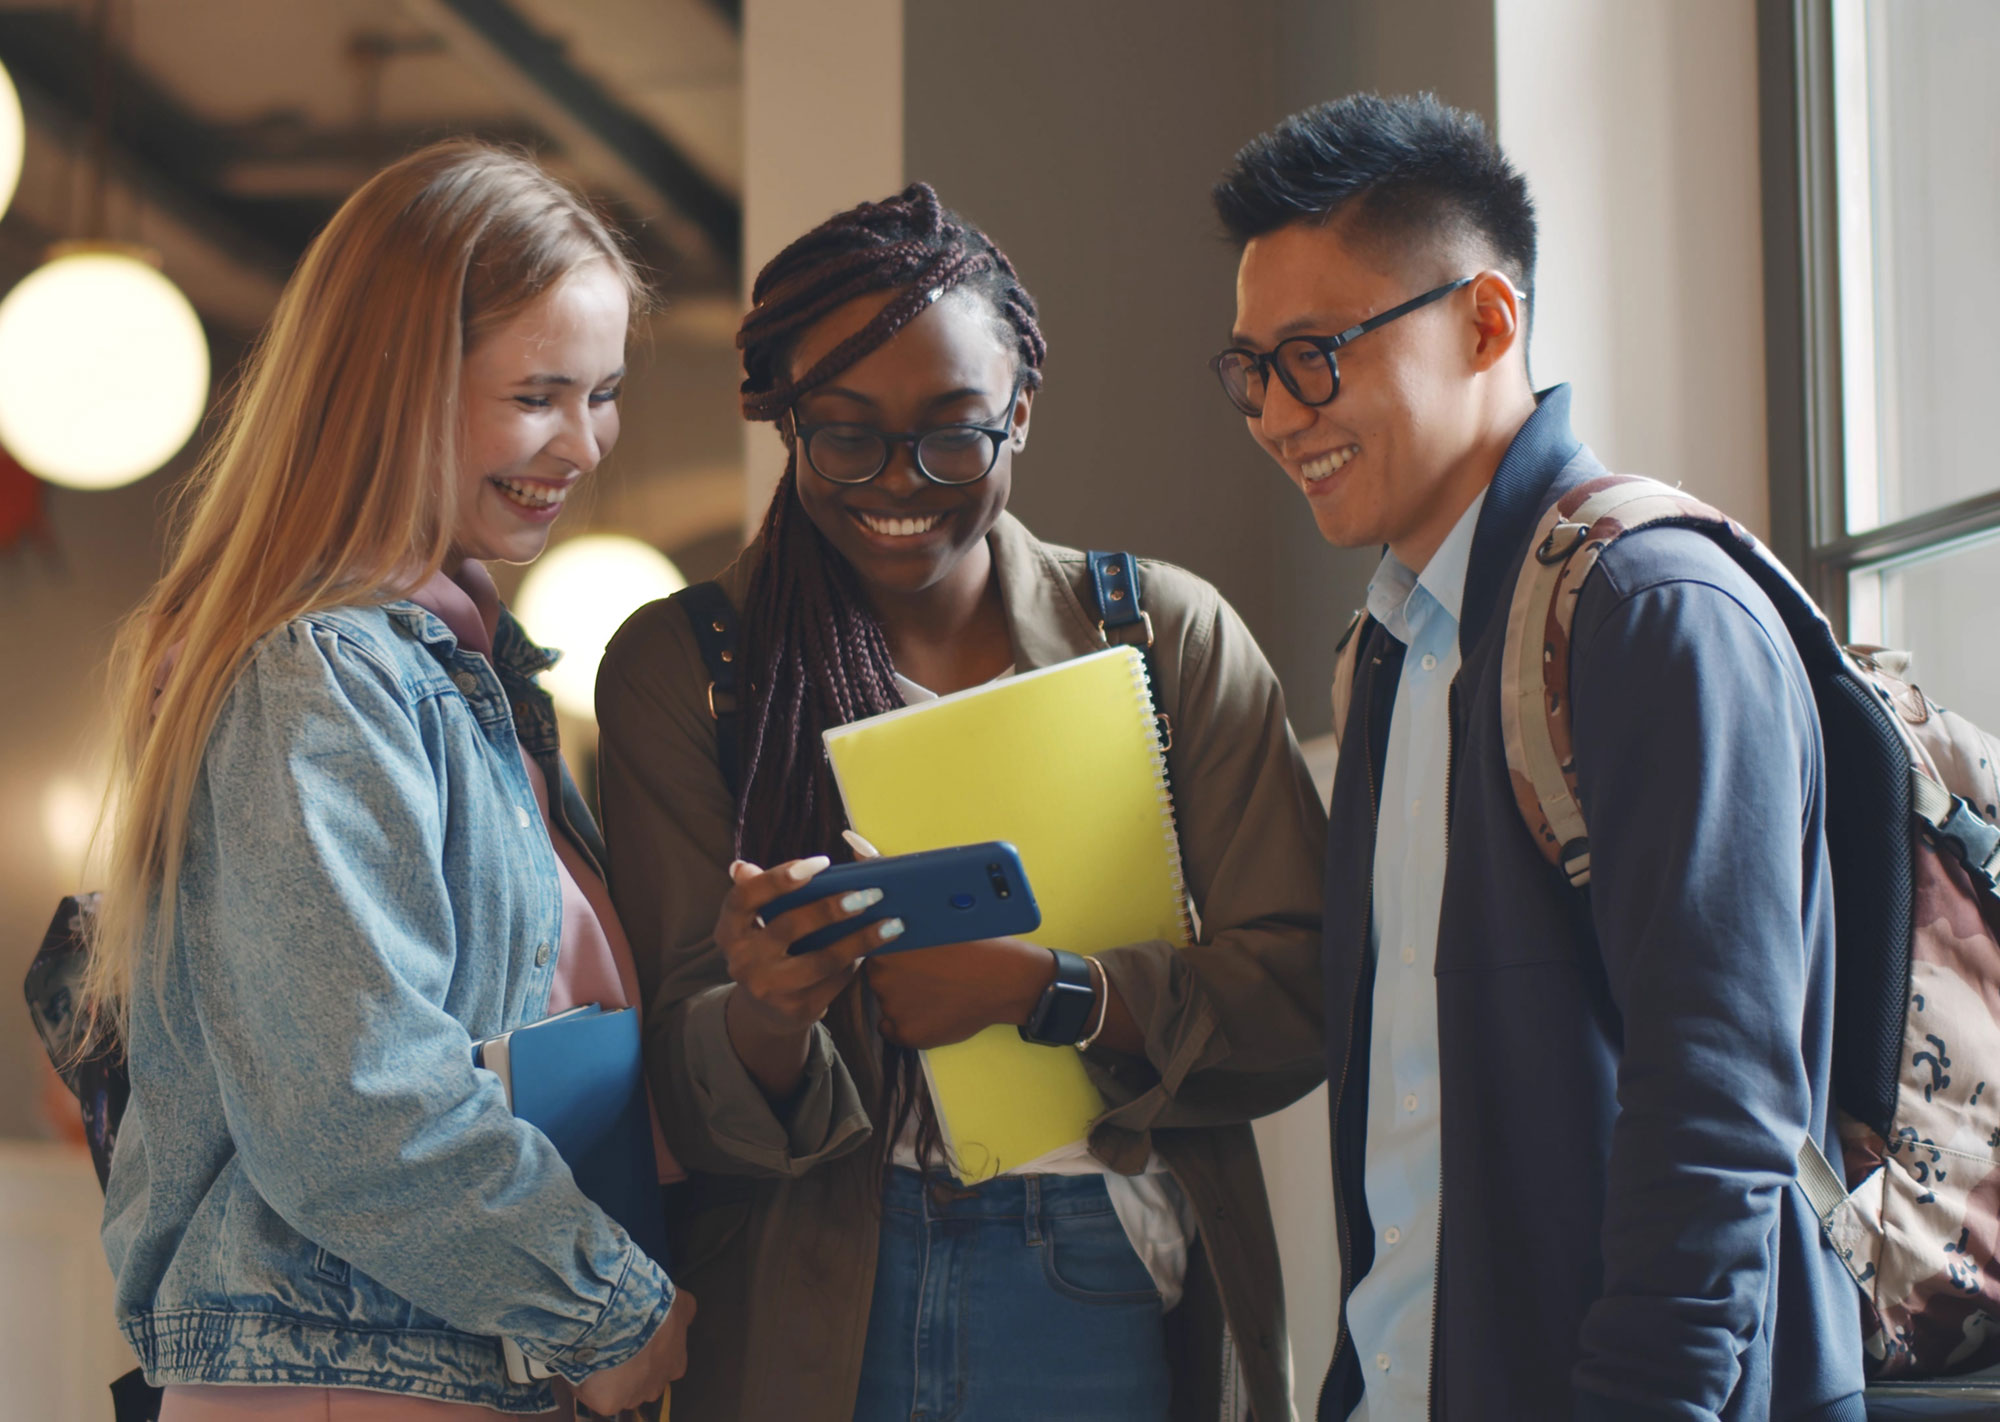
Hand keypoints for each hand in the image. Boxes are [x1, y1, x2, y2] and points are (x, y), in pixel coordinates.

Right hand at [573, 1283, 694, 1415]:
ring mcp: (632, 1397)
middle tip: (614, 1345)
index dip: (646, 1353)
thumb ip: (684, 1312)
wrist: (623, 1316)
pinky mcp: (609, 1403)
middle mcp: (657, 1387)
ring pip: (618, 1391)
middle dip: (629, 1369)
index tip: (633, 1339)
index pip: (662, 1365)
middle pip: (640, 1383)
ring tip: (596, 1351)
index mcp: (675, 1364)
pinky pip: (593, 1395)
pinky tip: (585, 1360)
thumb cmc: (654, 1307)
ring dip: (608, 1377)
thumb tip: (687, 1313)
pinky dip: (586, 1380)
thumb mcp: (679, 1302)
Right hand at [716, 858, 905, 1095]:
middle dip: (832, 908)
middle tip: (870, 894)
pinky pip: (834, 980)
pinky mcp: (796, 1009)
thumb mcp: (758, 921)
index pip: (745, 897)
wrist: (766, 1009)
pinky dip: (857, 961)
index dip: (779, 878)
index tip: (821, 863)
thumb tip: (743, 866)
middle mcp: (742, 961)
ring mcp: (769, 989)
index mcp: (729, 930)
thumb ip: (760, 890)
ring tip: (891, 922)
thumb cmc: (770, 948)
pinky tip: (876, 946)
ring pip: (822, 960)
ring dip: (861, 939)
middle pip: (790, 926)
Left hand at [865, 938, 1056, 1048]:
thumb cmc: (973, 948)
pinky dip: (908, 1023)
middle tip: (929, 975)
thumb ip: (901, 933)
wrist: (1003, 979)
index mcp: (885, 947)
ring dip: (905, 1000)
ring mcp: (892, 1007)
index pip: (873, 953)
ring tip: (939, 992)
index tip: (913, 959)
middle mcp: (880, 978)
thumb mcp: (932, 928)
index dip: (894, 957)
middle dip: (897, 978)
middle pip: (879, 979)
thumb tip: (885, 933)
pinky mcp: (906, 1033)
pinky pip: (893, 1029)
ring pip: (888, 1004)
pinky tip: (933, 1011)